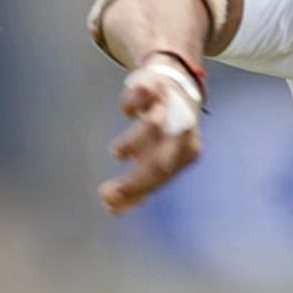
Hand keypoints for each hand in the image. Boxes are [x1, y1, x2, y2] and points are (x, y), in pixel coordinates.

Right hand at [96, 59, 201, 214]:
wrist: (176, 84)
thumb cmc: (164, 129)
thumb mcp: (158, 156)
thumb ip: (141, 183)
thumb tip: (114, 209)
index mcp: (187, 151)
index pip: (162, 178)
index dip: (136, 193)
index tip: (109, 203)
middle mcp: (182, 130)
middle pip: (160, 163)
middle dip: (132, 182)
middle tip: (105, 193)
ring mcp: (169, 106)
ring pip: (153, 128)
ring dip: (130, 145)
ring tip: (118, 154)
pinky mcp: (154, 84)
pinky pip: (140, 96)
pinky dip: (129, 106)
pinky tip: (129, 112)